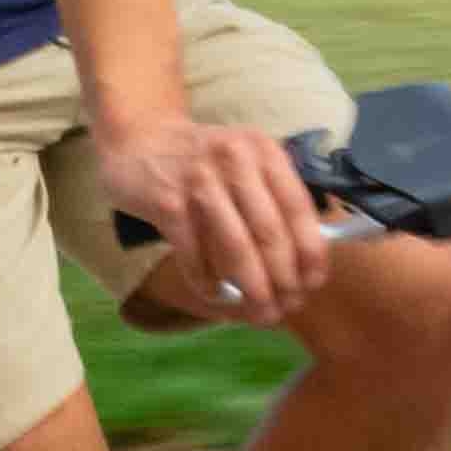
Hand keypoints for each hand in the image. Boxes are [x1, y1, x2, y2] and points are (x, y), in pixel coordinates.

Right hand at [94, 115, 328, 327]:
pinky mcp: (166, 202)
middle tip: (287, 307)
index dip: (310, 250)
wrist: (136, 138)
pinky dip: (207, 281)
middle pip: (269, 233)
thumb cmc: (199, 161)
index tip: (314, 282)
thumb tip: (302, 258)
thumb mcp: (243, 162)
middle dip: (283, 279)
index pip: (298, 206)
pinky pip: (194, 254)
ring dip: (253, 288)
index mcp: (263, 151)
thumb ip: (272, 198)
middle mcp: (235, 160)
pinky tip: (214, 293)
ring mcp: (198, 181)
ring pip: (236, 248)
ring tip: (261, 312)